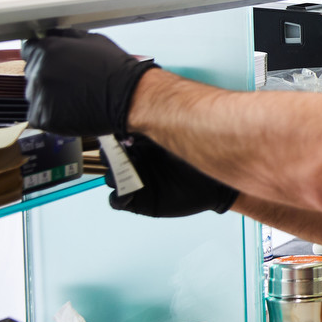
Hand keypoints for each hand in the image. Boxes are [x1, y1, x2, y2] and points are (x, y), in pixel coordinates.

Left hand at [23, 29, 156, 136]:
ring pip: (35, 94)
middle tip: (71, 80)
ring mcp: (39, 96)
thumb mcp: (93, 40)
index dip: (44, 55)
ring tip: (74, 96)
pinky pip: (40, 114)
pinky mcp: (43, 117)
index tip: (53, 62)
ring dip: (49, 95)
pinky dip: (52, 114)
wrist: (129, 98)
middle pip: (33, 72)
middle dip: (48, 75)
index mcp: (48, 50)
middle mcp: (39, 71)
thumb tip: (53, 35)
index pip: (30, 50)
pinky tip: (71, 109)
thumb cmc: (116, 70)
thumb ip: (66, 37)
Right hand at [106, 134, 236, 217]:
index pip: (116, 139)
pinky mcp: (139, 201)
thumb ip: (156, 132)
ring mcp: (136, 181)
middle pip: (109, 157)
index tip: (118, 134)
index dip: (114, 137)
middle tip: (118, 152)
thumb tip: (138, 120)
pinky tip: (128, 192)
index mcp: (140, 144)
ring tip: (124, 171)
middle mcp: (135, 161)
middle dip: (110, 154)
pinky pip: (117, 200)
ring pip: (111, 178)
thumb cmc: (199, 159)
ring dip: (113, 175)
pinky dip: (118, 197)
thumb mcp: (177, 141)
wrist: (213, 185)